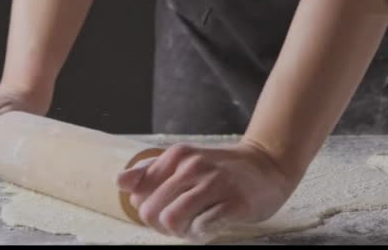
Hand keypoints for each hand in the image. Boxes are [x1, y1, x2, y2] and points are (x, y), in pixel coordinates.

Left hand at [116, 141, 297, 242]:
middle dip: (163, 225)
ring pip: (171, 220)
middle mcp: (192, 166)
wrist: (267, 165)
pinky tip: (212, 224)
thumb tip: (120, 182)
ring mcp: (213, 183)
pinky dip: (201, 233)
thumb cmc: (221, 169)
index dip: (150, 211)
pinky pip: (202, 228)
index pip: (138, 196)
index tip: (171, 207)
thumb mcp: (184, 161)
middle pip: (150, 212)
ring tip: (196, 225)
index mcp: (177, 155)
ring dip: (181, 231)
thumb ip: (150, 171)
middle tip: (185, 220)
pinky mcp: (233, 202)